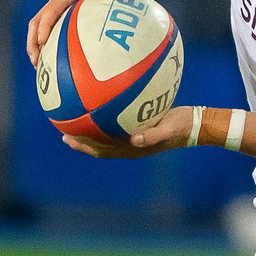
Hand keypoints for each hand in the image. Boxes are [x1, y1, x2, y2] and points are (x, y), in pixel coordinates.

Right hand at [27, 0, 125, 64]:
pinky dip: (48, 40)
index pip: (51, 11)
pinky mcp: (64, 9)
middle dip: (33, 41)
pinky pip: (51, 25)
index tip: (42, 42)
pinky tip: (54, 56)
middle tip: (36, 61)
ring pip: (40, 24)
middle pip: (37, 21)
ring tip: (39, 64)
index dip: (45, 27)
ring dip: (36, 43)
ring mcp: (60, 4)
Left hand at [60, 104, 194, 158]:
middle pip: (98, 146)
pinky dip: (104, 120)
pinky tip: (101, 105)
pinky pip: (116, 126)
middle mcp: (129, 145)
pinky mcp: (138, 128)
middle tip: (62, 131)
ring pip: (104, 137)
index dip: (84, 146)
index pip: (101, 150)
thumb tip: (135, 139)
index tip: (67, 138)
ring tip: (75, 121)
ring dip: (89, 132)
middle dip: (80, 140)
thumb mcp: (169, 129)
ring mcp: (133, 138)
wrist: (193, 125)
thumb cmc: (181, 127)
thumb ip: (153, 135)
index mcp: (132, 149)